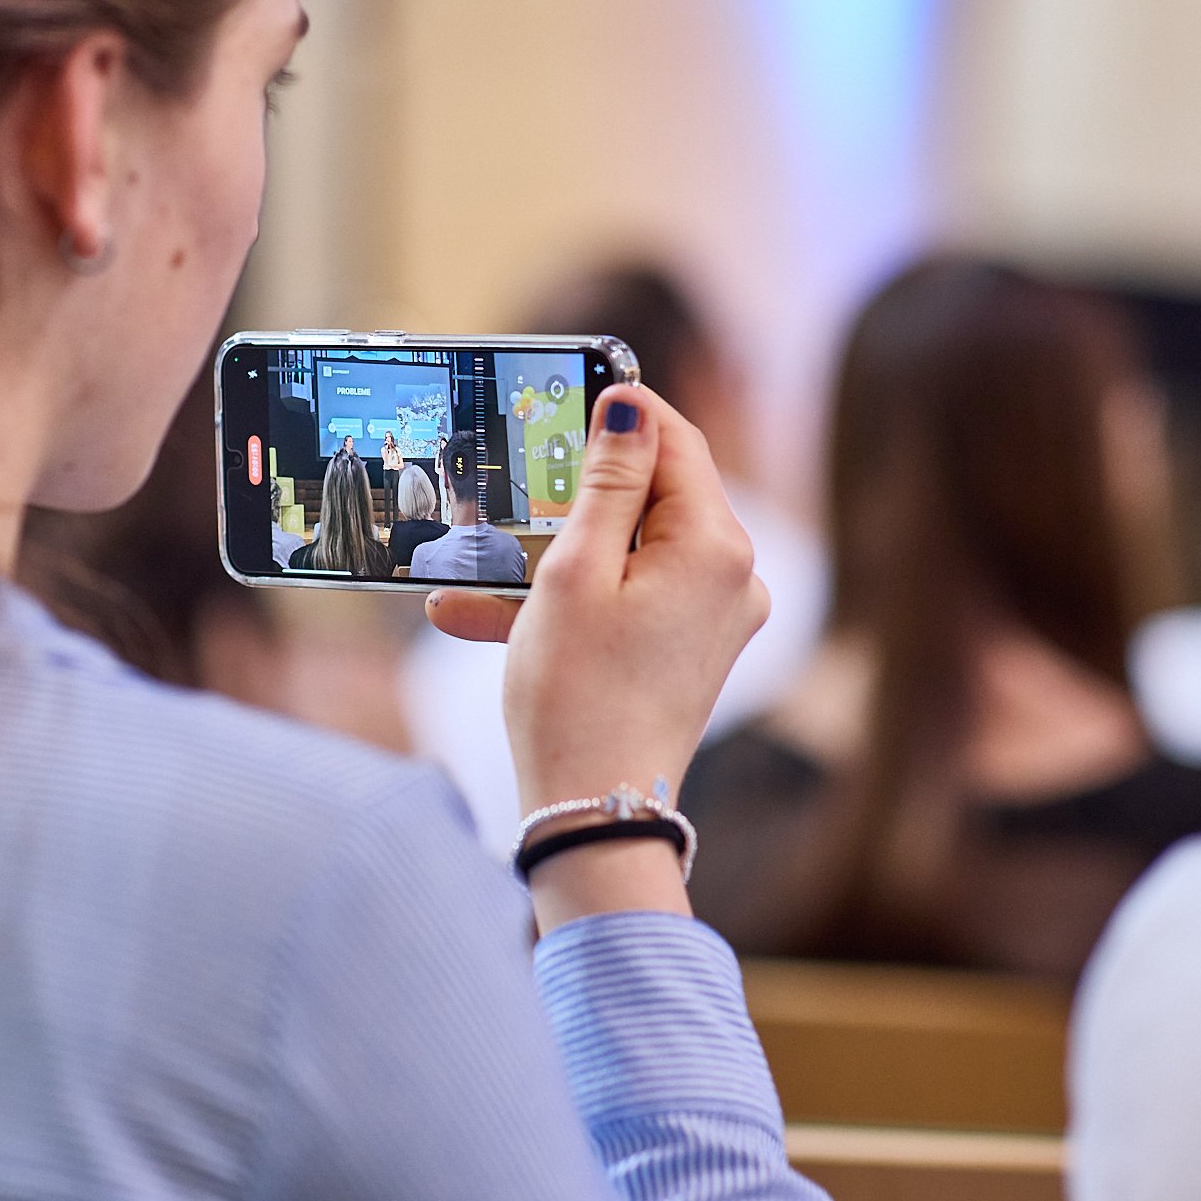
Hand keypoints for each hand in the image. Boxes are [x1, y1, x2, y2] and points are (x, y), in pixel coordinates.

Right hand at [427, 385, 767, 927]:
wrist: (593, 813)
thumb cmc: (575, 696)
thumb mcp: (574, 572)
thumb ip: (606, 480)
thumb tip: (629, 404)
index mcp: (715, 546)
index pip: (675, 440)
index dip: (621, 410)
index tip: (566, 388)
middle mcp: (733, 577)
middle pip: (651, 496)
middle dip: (567, 500)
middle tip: (504, 493)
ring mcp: (716, 617)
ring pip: (627, 551)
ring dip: (549, 560)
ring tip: (467, 585)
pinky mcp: (692, 650)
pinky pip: (629, 598)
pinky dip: (569, 601)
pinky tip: (483, 618)